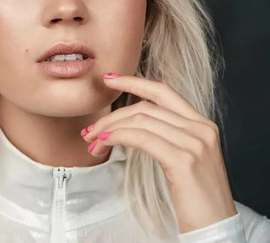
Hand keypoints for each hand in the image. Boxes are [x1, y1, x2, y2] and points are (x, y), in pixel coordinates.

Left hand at [81, 73, 237, 233]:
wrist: (216, 229)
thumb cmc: (195, 197)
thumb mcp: (185, 157)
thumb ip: (166, 135)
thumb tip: (127, 125)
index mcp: (202, 124)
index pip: (164, 91)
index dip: (134, 82)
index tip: (110, 79)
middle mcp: (201, 128)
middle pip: (146, 107)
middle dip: (112, 116)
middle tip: (91, 130)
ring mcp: (194, 143)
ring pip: (140, 120)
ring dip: (109, 129)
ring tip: (92, 141)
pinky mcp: (184, 160)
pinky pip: (141, 138)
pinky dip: (118, 137)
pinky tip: (105, 143)